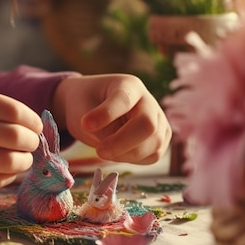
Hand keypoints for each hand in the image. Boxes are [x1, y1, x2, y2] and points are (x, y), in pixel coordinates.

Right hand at [0, 86, 42, 188]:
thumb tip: (35, 128)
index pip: (14, 111)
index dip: (32, 120)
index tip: (36, 126)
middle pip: (15, 138)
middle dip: (31, 142)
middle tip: (31, 143)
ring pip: (9, 162)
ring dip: (24, 161)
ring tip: (22, 157)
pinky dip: (8, 175)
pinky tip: (5, 169)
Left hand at [52, 74, 171, 164]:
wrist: (92, 107)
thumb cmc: (86, 104)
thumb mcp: (83, 110)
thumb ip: (100, 130)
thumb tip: (116, 149)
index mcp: (129, 85)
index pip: (124, 100)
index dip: (106, 115)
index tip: (86, 125)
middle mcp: (148, 101)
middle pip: (147, 125)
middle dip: (122, 143)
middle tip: (99, 151)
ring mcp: (159, 120)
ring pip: (154, 144)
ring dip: (126, 154)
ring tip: (104, 150)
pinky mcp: (161, 138)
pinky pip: (153, 156)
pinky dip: (133, 159)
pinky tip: (117, 153)